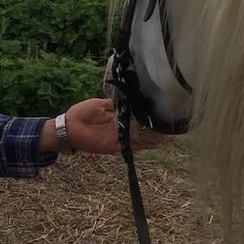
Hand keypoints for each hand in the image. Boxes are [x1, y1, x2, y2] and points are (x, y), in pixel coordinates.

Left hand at [39, 98, 169, 154]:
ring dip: (155, 138)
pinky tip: (156, 141)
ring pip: (141, 140)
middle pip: (143, 131)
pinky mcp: (114, 145)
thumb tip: (128, 97)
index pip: (138, 118)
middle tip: (175, 128)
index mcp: (118, 118)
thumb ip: (114, 103)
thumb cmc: (81, 113)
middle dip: (158, 130)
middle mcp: (121, 129)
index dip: (150, 117)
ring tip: (171, 135)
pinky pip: (131, 146)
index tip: (165, 113)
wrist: (68, 126)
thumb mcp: (100, 104)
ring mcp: (119, 138)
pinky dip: (143, 144)